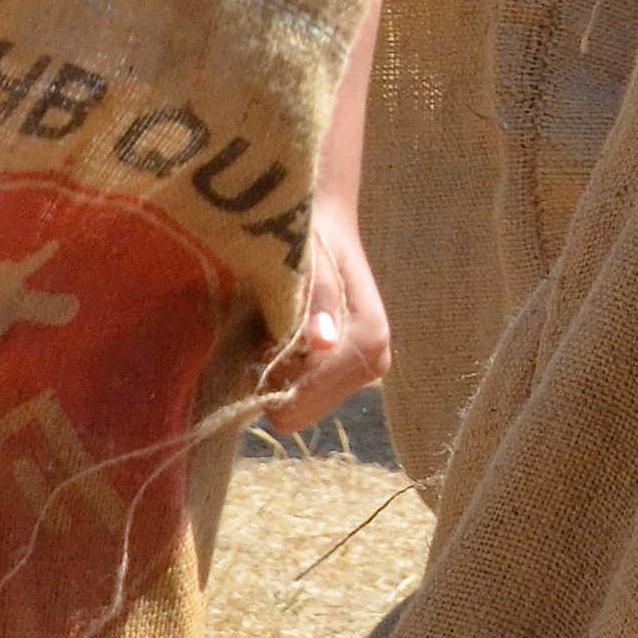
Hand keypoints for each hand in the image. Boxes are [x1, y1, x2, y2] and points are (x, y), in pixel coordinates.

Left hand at [266, 198, 390, 436]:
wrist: (325, 225)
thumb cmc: (308, 236)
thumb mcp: (306, 258)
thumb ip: (317, 298)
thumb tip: (322, 343)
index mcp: (369, 339)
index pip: (302, 398)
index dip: (271, 374)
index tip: (260, 338)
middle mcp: (376, 362)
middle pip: (301, 412)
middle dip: (276, 380)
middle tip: (264, 336)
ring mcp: (367, 373)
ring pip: (302, 410)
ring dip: (282, 378)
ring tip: (274, 334)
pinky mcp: (354, 375)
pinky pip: (308, 400)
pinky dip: (290, 376)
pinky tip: (285, 342)